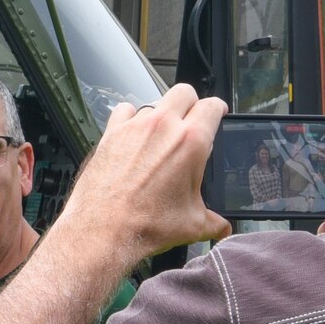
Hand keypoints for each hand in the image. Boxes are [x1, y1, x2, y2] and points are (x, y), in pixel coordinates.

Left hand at [57, 84, 229, 263]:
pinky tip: (132, 136)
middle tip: (190, 120)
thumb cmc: (145, 225)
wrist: (103, 231)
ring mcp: (135, 127)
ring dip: (161, 114)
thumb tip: (222, 227)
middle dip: (191, 103)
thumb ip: (214, 221)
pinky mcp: (111, 133)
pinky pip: (124, 111)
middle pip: (184, 92)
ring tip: (160, 136)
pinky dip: (130, 118)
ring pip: (155, 102)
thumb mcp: (192, 225)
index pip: (212, 106)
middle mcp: (163, 127)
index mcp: (191, 142)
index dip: (218, 109)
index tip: (217, 113)